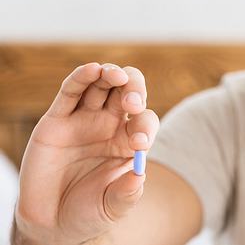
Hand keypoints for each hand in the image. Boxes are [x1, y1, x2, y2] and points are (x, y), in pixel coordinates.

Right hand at [14, 63, 158, 244]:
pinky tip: (92, 69)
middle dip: (134, 89)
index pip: (145, 120)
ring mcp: (85, 119)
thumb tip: (139, 176)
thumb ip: (127, 193)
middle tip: (132, 102)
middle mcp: (110, 125)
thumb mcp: (113, 206)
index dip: (145, 126)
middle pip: (128, 92)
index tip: (139, 143)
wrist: (53, 222)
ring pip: (101, 85)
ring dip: (111, 74)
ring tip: (117, 76)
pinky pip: (71, 92)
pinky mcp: (57, 119)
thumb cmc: (90, 212)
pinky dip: (81, 77)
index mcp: (130, 140)